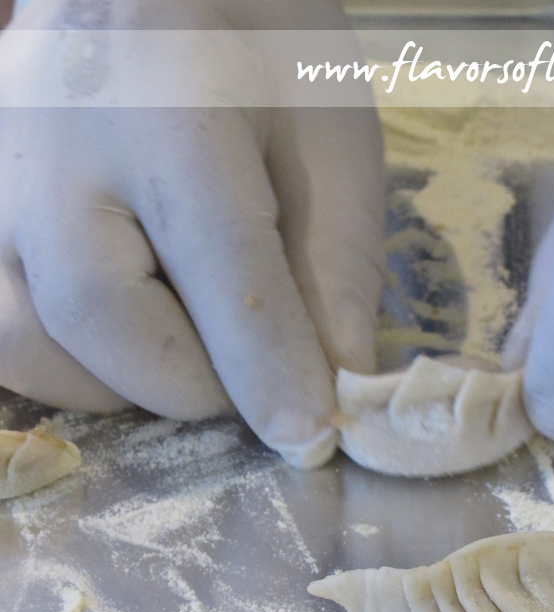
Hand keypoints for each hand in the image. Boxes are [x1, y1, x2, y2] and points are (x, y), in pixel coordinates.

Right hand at [0, 0, 384, 467]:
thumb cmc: (256, 49)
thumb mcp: (327, 134)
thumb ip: (336, 259)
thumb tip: (338, 380)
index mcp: (171, 108)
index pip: (224, 270)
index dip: (270, 370)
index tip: (308, 436)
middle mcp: (55, 146)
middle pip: (102, 318)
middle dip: (194, 383)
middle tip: (248, 375)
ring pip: (28, 341)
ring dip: (122, 385)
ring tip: (182, 346)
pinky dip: (64, 369)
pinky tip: (124, 342)